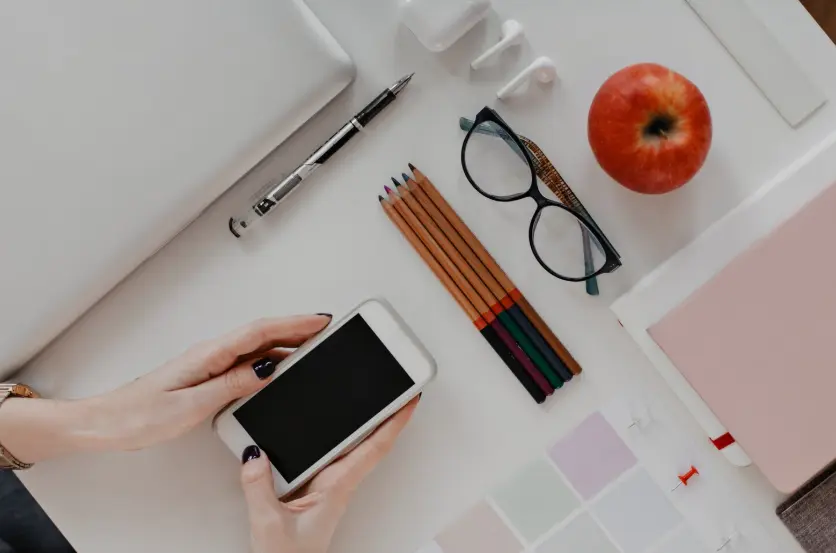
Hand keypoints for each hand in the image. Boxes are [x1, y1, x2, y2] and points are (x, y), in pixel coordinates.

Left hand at [90, 314, 331, 450]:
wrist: (106, 422)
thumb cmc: (138, 415)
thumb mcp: (189, 404)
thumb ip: (230, 385)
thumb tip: (266, 370)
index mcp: (208, 354)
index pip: (260, 332)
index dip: (294, 324)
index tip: (320, 321)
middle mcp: (211, 353)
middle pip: (262, 334)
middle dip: (297, 328)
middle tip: (328, 329)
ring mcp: (209, 363)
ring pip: (256, 346)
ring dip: (285, 343)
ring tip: (313, 347)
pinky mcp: (206, 375)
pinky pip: (245, 361)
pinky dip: (269, 359)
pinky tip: (278, 369)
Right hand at [240, 398, 418, 552]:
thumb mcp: (269, 523)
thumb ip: (259, 486)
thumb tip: (254, 454)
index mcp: (337, 488)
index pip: (374, 448)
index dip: (394, 422)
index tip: (410, 399)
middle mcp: (336, 485)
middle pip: (367, 442)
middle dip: (384, 415)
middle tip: (396, 388)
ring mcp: (326, 488)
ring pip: (347, 449)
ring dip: (361, 425)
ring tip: (372, 398)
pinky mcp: (312, 492)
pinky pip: (324, 458)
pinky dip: (330, 439)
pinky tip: (327, 427)